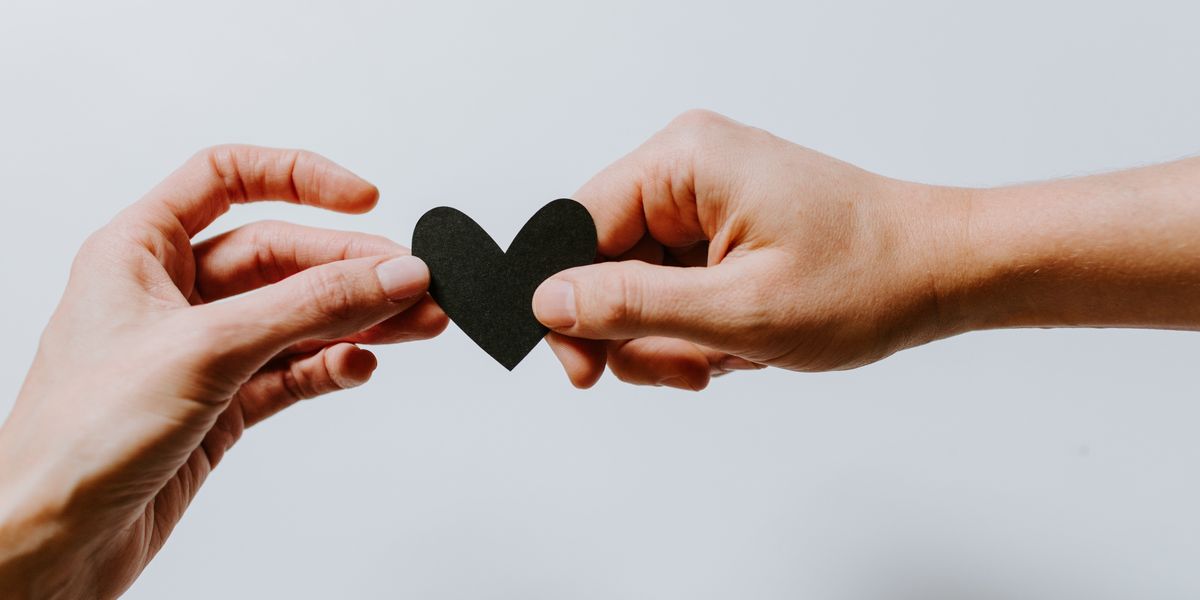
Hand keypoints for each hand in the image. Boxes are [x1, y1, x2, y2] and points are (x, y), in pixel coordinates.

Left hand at [0, 146, 446, 597]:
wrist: (51, 543)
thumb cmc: (78, 438)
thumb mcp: (207, 349)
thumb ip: (308, 307)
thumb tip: (389, 273)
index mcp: (140, 250)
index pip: (227, 177)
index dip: (299, 178)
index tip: (364, 199)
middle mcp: (172, 293)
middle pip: (281, 255)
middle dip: (352, 269)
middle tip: (414, 284)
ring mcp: (201, 350)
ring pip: (297, 316)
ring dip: (358, 319)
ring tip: (417, 323)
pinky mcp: (222, 403)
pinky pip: (293, 370)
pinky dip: (330, 366)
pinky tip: (358, 366)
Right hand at [532, 110, 963, 389]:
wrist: (943, 273)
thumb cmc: (867, 278)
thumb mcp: (739, 309)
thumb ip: (632, 306)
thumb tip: (548, 302)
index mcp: (683, 162)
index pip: (574, 228)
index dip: (567, 305)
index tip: (583, 370)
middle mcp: (687, 170)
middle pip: (603, 264)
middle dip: (637, 332)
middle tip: (688, 369)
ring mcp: (705, 201)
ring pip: (638, 288)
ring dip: (673, 340)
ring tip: (729, 356)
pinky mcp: (722, 230)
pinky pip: (674, 290)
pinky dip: (697, 331)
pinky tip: (741, 344)